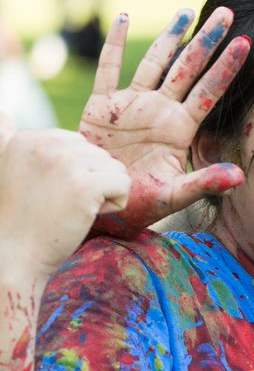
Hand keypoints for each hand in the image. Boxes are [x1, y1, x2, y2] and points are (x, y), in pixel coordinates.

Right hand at [0, 115, 130, 278]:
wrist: (13, 257)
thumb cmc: (20, 220)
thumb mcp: (11, 170)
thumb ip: (10, 140)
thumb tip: (1, 112)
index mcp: (28, 138)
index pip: (79, 144)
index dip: (72, 173)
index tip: (45, 193)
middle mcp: (45, 144)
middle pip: (99, 155)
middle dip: (90, 182)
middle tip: (60, 205)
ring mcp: (65, 163)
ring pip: (115, 169)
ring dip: (103, 194)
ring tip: (70, 210)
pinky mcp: (86, 184)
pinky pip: (124, 184)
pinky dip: (114, 205)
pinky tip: (86, 215)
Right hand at [78, 9, 249, 237]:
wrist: (94, 207)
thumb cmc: (137, 205)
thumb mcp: (173, 196)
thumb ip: (204, 183)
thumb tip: (240, 177)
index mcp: (180, 128)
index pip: (209, 90)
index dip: (226, 67)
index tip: (246, 42)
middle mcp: (160, 111)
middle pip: (188, 68)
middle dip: (206, 40)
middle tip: (226, 13)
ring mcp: (132, 105)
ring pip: (155, 63)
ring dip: (170, 37)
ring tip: (187, 12)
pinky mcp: (101, 107)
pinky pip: (109, 69)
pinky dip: (115, 44)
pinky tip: (126, 19)